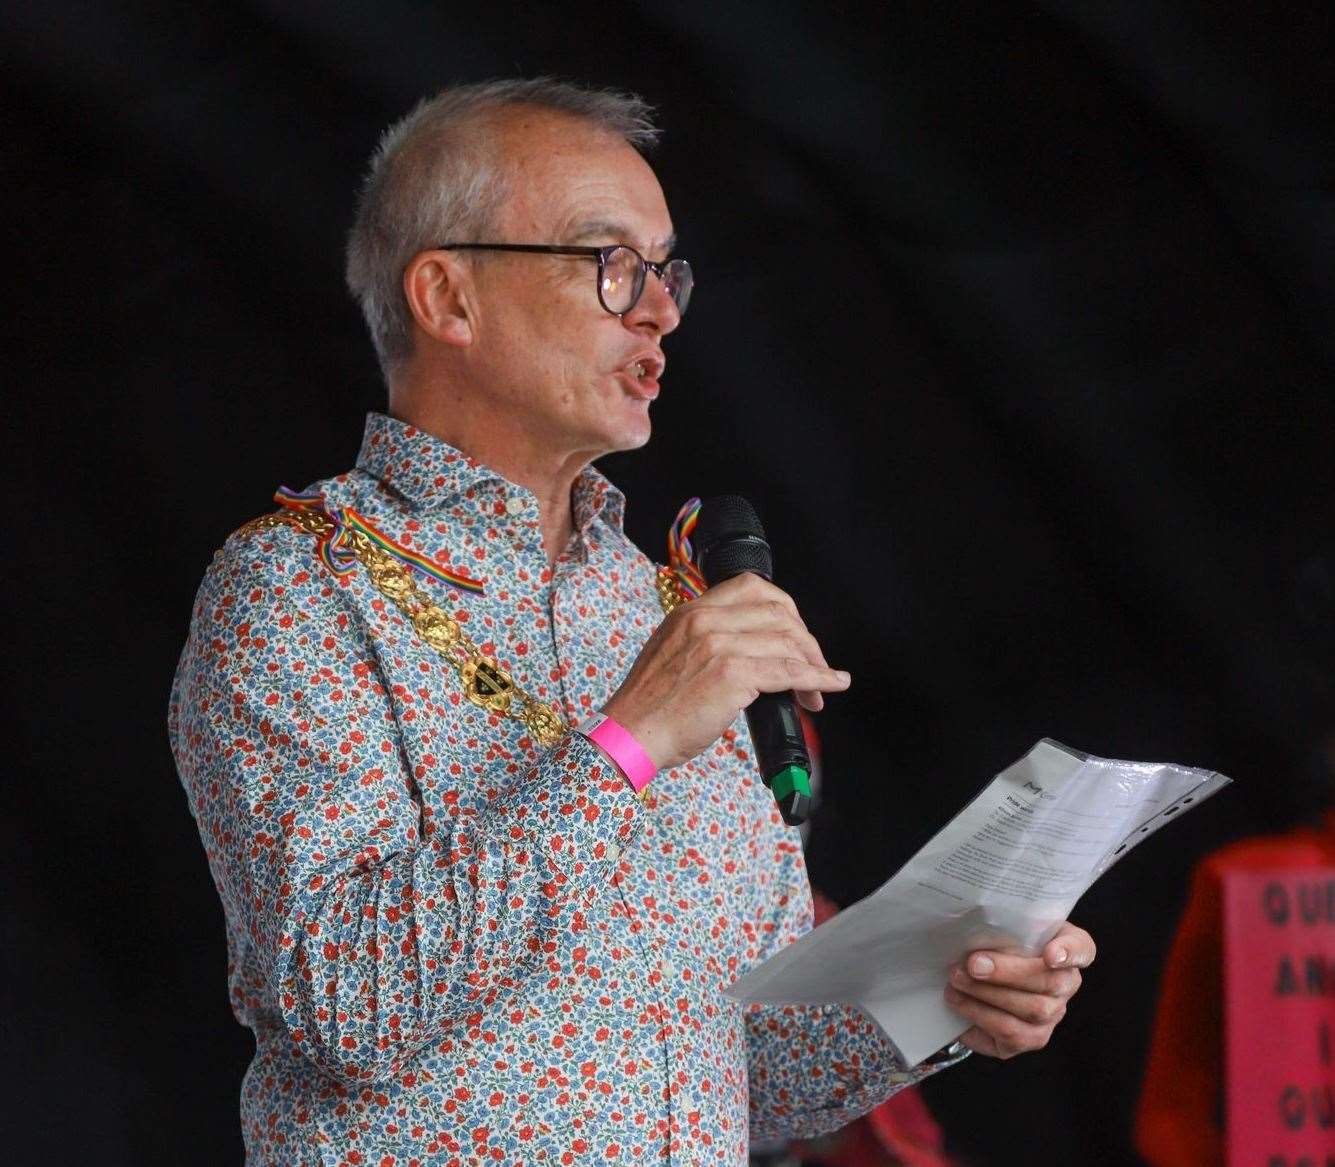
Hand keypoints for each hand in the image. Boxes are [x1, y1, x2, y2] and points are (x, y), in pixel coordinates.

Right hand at [601, 573, 849, 770]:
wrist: (630, 734)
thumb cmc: (650, 707)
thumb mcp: (673, 654)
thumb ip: (705, 642)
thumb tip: (750, 652)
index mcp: (690, 612)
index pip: (751, 587)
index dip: (784, 608)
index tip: (794, 633)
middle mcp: (705, 620)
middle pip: (778, 612)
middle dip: (805, 638)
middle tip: (814, 664)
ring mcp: (719, 644)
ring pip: (787, 641)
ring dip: (814, 664)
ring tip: (820, 687)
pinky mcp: (732, 673)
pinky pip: (789, 671)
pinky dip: (817, 679)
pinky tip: (831, 686)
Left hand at [943, 921, 1094, 1058]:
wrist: (984, 978)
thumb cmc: (999, 945)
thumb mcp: (1005, 927)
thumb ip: (1003, 925)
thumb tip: (972, 926)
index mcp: (1067, 948)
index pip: (1082, 948)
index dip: (1069, 951)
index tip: (1051, 954)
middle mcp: (1067, 984)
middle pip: (1049, 982)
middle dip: (1006, 973)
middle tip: (972, 964)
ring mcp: (1053, 1015)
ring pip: (1030, 1010)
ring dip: (987, 995)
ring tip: (956, 981)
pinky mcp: (1033, 1039)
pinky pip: (1010, 1033)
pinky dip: (979, 1015)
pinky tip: (958, 1001)